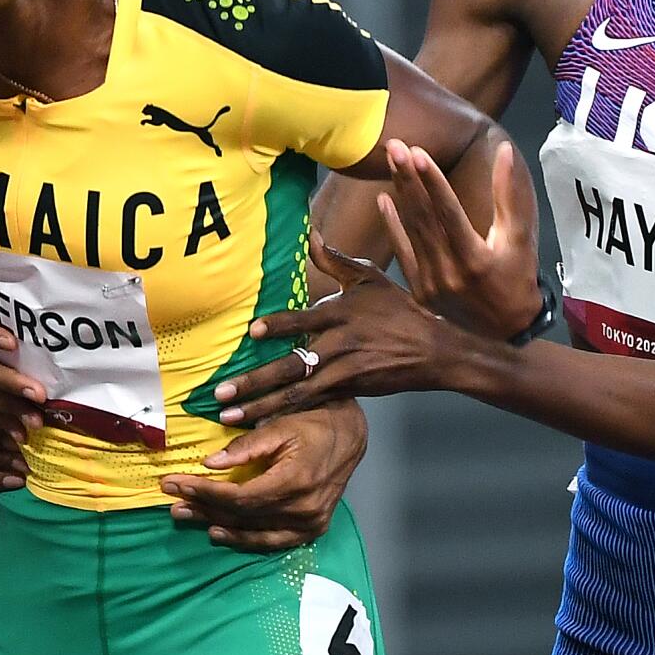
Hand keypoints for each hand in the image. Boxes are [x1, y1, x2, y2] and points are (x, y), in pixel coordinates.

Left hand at [159, 400, 368, 550]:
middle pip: (241, 515)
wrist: (351, 435)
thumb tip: (210, 463)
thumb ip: (246, 447)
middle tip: (171, 499)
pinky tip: (219, 532)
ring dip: (215, 523)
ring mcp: (310, 523)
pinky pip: (272, 541)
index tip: (176, 482)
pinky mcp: (313, 529)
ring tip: (185, 515)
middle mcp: (303, 509)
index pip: (239, 496)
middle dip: (202, 506)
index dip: (204, 492)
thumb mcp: (280, 425)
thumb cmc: (315, 423)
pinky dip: (244, 539)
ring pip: (253, 531)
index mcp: (295, 481)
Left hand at [214, 236, 451, 424]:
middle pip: (291, 366)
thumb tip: (310, 232)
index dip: (278, 326)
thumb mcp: (369, 278)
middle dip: (254, 382)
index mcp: (341, 313)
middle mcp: (340, 344)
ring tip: (229, 416)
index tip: (252, 333)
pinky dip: (286, 413)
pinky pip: (313, 403)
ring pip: (297, 392)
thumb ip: (335, 259)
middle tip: (220, 394)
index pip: (303, 320)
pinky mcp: (350, 389)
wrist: (434, 350)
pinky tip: (261, 421)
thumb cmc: (397, 309)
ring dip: (261, 406)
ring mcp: (345, 371)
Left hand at [378, 136, 540, 337]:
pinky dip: (392, 225)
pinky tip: (382, 199)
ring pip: (411, 230)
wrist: (505, 332)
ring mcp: (430, 282)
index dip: (433, 182)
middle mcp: (449, 271)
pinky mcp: (418, 289)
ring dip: (400, 193)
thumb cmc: (517, 278)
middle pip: (424, 217)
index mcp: (475, 258)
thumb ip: (510, 195)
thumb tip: (506, 151)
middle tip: (394, 145)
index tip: (418, 153)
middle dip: (408, 179)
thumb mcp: (519, 238)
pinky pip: (402, 251)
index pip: (449, 213)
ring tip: (391, 160)